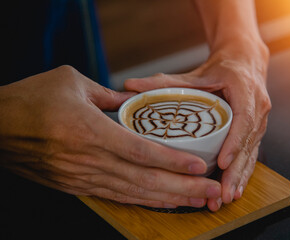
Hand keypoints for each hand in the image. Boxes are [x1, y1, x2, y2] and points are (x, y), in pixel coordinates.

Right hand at [0, 65, 220, 207]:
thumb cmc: (32, 99)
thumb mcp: (72, 83)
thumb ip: (108, 95)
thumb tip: (133, 101)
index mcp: (90, 130)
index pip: (141, 151)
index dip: (173, 162)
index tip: (200, 167)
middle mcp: (89, 159)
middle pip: (144, 180)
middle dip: (183, 189)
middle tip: (212, 192)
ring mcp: (83, 177)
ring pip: (133, 193)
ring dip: (168, 200)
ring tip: (197, 202)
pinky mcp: (77, 185)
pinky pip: (116, 196)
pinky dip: (143, 201)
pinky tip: (163, 203)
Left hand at [124, 44, 270, 210]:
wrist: (245, 61)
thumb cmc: (223, 67)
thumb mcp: (196, 74)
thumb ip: (165, 82)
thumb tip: (131, 87)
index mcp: (245, 91)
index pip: (243, 120)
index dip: (234, 143)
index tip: (223, 162)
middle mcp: (257, 108)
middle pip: (248, 144)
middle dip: (235, 171)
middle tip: (222, 194)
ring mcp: (260, 121)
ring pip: (252, 154)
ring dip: (239, 178)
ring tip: (225, 198)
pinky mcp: (257, 130)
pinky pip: (251, 154)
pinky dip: (243, 172)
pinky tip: (234, 189)